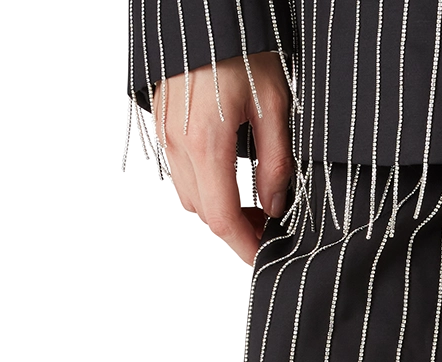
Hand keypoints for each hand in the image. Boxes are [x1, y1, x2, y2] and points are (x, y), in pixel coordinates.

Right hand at [153, 52, 292, 266]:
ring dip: (220, 210)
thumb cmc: (239, 46)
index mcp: (204, 141)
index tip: (265, 257)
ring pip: (190, 194)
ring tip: (254, 209)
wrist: (207, 12)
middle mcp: (177, 142)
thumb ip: (276, 162)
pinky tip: (231, 182)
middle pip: (204, 212)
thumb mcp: (274, 105)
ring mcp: (166, 132)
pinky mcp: (164, 123)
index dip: (246, 245)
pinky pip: (181, 171)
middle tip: (268, 232)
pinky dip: (206, 187)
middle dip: (236, 231)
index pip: (223, 216)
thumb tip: (275, 203)